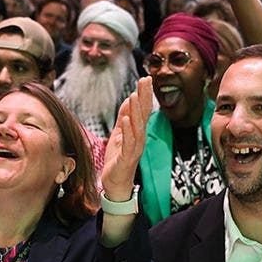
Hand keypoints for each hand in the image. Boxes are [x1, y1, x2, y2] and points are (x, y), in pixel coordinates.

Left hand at [101, 77, 152, 201]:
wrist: (115, 183)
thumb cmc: (118, 159)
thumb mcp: (118, 134)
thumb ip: (123, 118)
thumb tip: (129, 100)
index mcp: (137, 132)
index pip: (143, 110)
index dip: (145, 94)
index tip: (146, 78)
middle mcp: (139, 138)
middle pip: (144, 114)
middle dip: (144, 97)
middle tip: (145, 80)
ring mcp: (135, 148)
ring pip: (138, 127)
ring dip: (137, 111)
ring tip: (135, 95)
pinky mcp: (127, 157)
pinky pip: (129, 142)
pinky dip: (128, 130)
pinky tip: (126, 119)